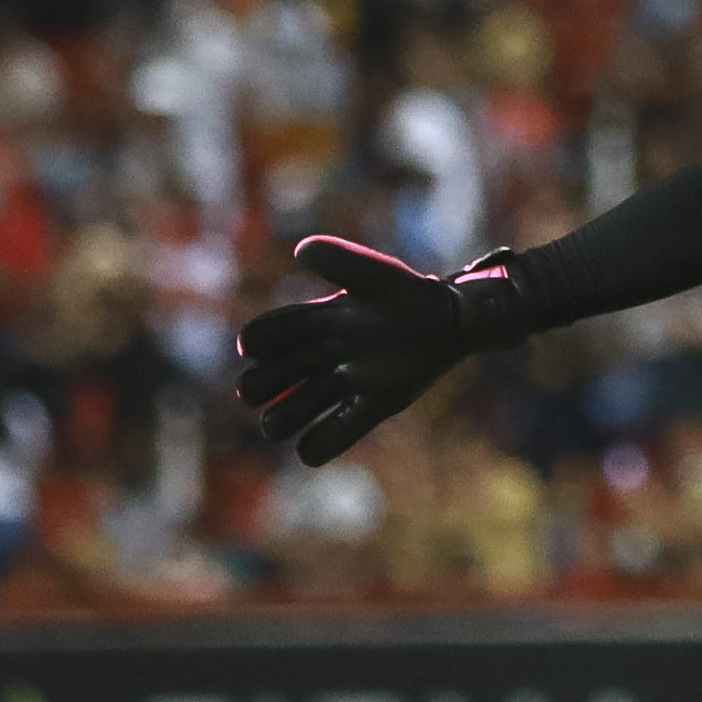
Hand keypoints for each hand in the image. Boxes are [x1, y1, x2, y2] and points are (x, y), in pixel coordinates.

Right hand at [234, 236, 534, 465]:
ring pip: (304, 406)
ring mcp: (349, 381)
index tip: (251, 347)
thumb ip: (342, 260)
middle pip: (280, 374)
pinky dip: (325, 442)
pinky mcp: (373, 404)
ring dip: (287, 416)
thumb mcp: (375, 274)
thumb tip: (302, 250)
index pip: (276, 332)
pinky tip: (308, 451)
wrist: (450, 320)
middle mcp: (327, 353)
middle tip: (253, 392)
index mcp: (320, 320)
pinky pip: (343, 429)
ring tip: (274, 425)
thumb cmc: (409, 293)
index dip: (260, 340)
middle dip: (262, 385)